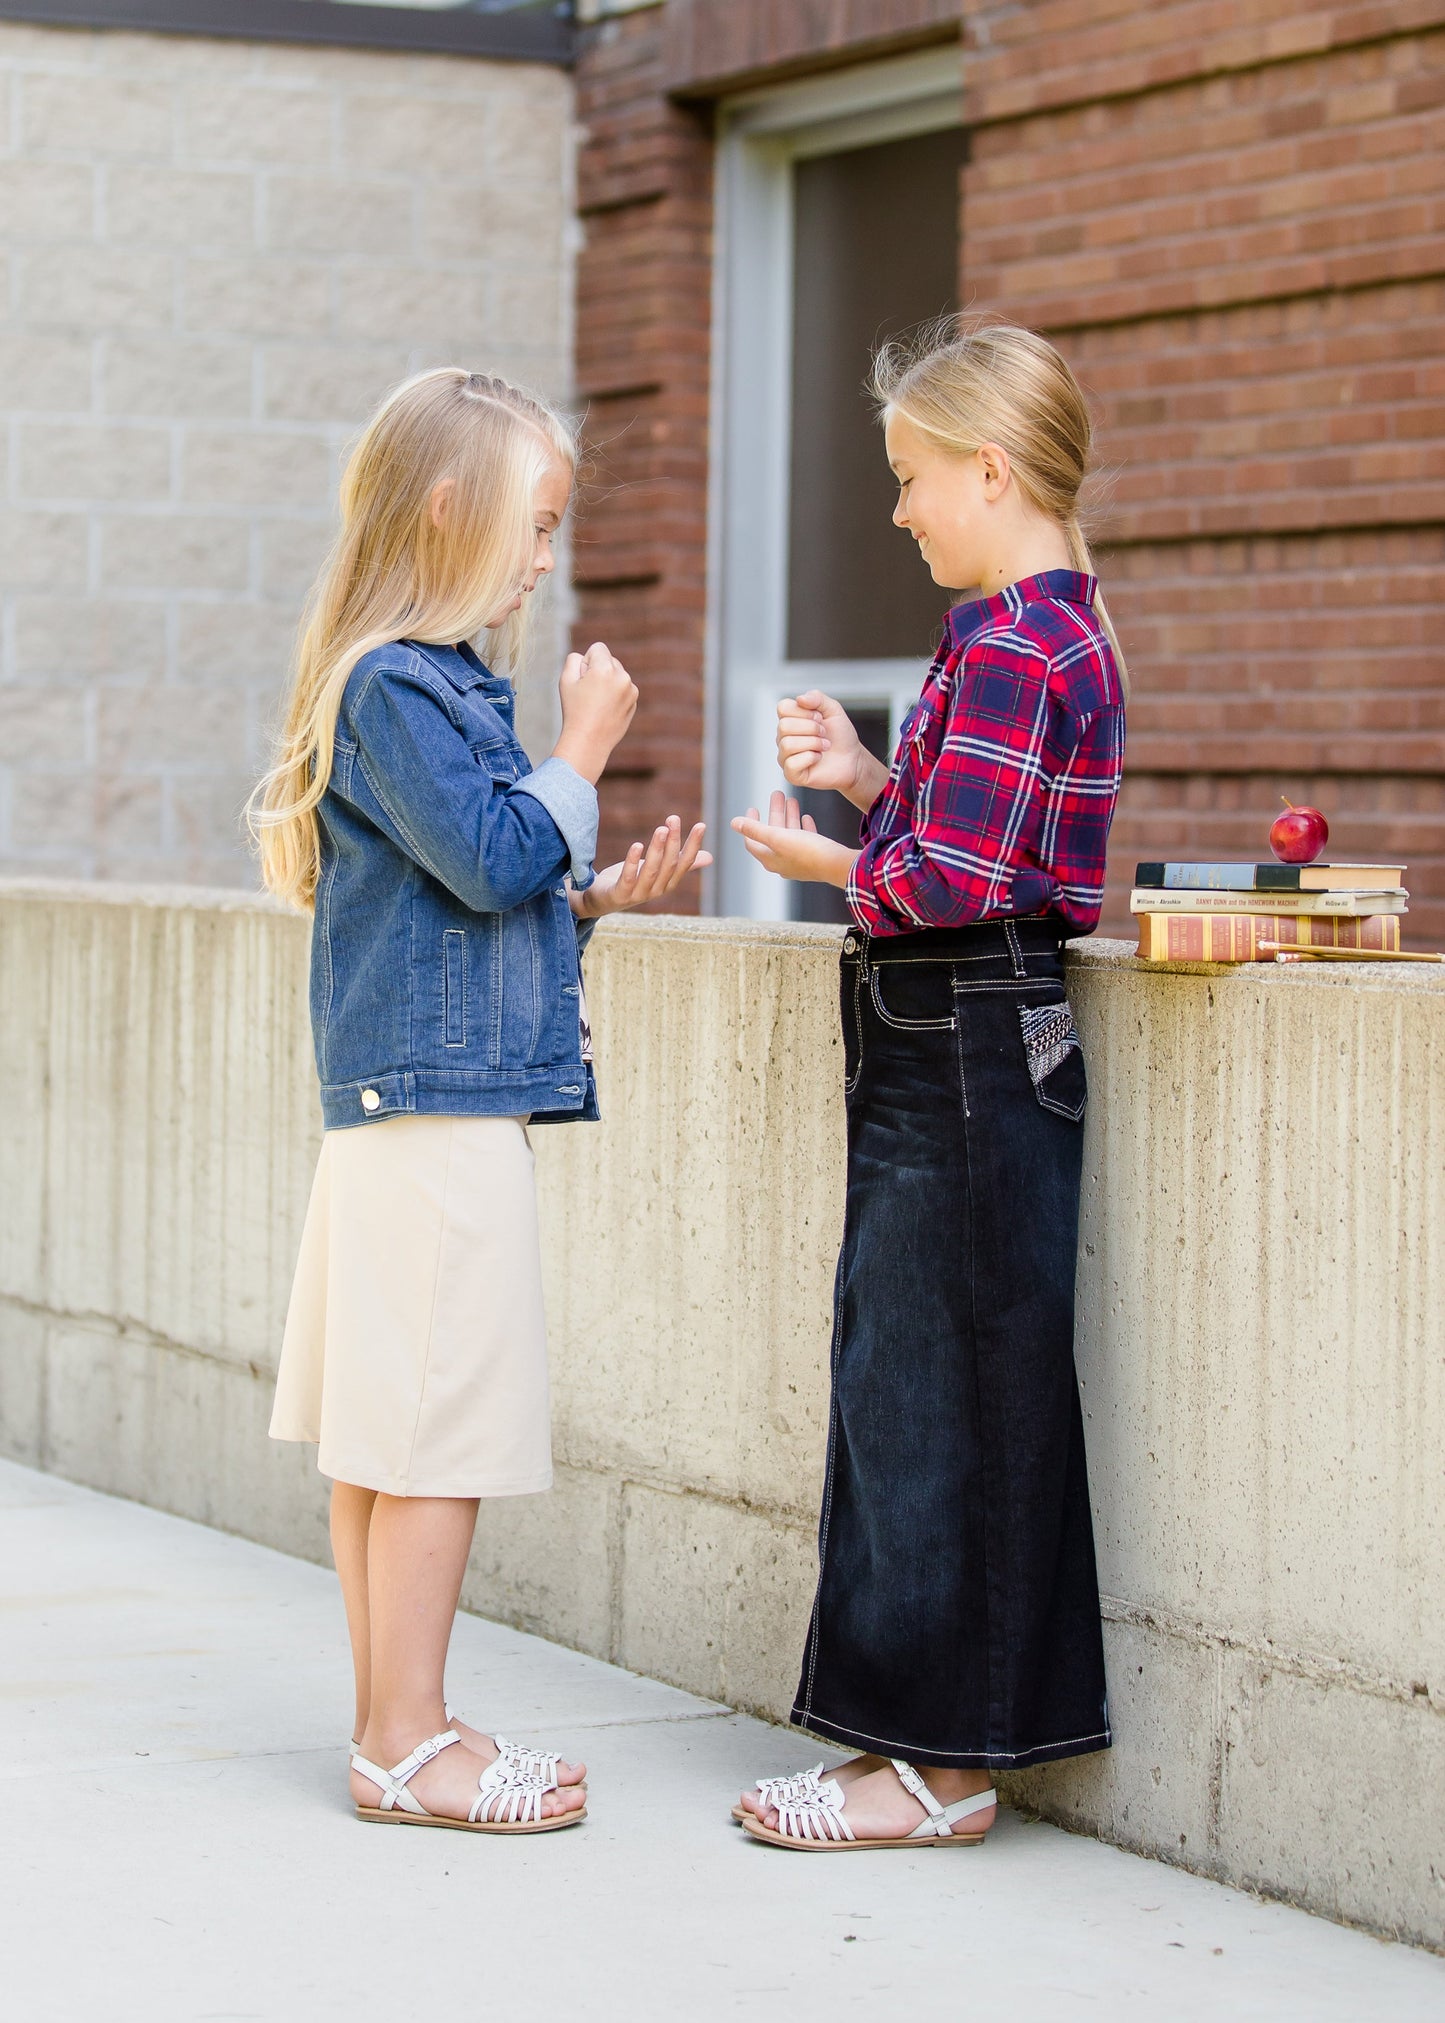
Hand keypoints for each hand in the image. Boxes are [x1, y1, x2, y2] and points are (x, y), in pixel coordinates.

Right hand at [553, 641, 637, 784]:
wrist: (589, 741)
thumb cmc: (574, 710)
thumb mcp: (565, 680)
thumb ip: (574, 659)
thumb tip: (587, 657)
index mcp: (605, 669)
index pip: (598, 648)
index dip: (587, 661)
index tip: (583, 679)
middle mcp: (622, 677)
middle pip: (609, 660)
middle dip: (598, 670)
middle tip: (588, 693)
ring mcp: (631, 690)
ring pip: (617, 674)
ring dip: (608, 682)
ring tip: (596, 703)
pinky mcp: (634, 701)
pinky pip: (623, 688)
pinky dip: (615, 694)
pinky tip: (605, 709)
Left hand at [572, 816, 711, 918]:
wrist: (601, 900)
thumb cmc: (633, 882)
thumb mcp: (658, 870)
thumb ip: (682, 864)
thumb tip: (710, 857)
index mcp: (668, 883)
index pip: (685, 863)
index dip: (693, 845)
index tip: (701, 825)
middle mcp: (656, 890)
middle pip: (669, 865)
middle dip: (673, 842)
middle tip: (674, 819)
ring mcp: (638, 894)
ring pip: (651, 871)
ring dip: (657, 849)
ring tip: (661, 829)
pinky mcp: (620, 894)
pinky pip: (628, 878)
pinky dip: (633, 862)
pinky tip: (637, 845)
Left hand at [731, 791, 857, 887]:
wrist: (838, 865)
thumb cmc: (807, 851)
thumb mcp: (777, 837)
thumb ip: (755, 829)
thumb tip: (733, 822)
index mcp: (770, 859)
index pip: (752, 841)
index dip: (749, 824)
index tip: (753, 808)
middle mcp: (782, 862)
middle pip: (772, 834)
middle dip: (774, 813)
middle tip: (776, 794)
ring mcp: (799, 861)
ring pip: (789, 835)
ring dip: (788, 816)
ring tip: (791, 799)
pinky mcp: (814, 858)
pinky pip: (805, 841)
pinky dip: (802, 827)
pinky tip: (805, 816)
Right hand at [776, 690, 888, 810]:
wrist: (853, 759)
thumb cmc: (841, 737)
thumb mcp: (833, 710)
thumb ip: (817, 698)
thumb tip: (800, 698)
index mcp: (790, 720)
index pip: (782, 708)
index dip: (804, 711)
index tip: (819, 718)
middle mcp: (784, 738)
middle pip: (784, 726)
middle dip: (811, 728)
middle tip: (824, 734)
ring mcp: (785, 756)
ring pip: (787, 744)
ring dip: (813, 743)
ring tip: (824, 746)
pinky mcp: (791, 774)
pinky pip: (792, 764)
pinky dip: (811, 758)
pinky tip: (818, 758)